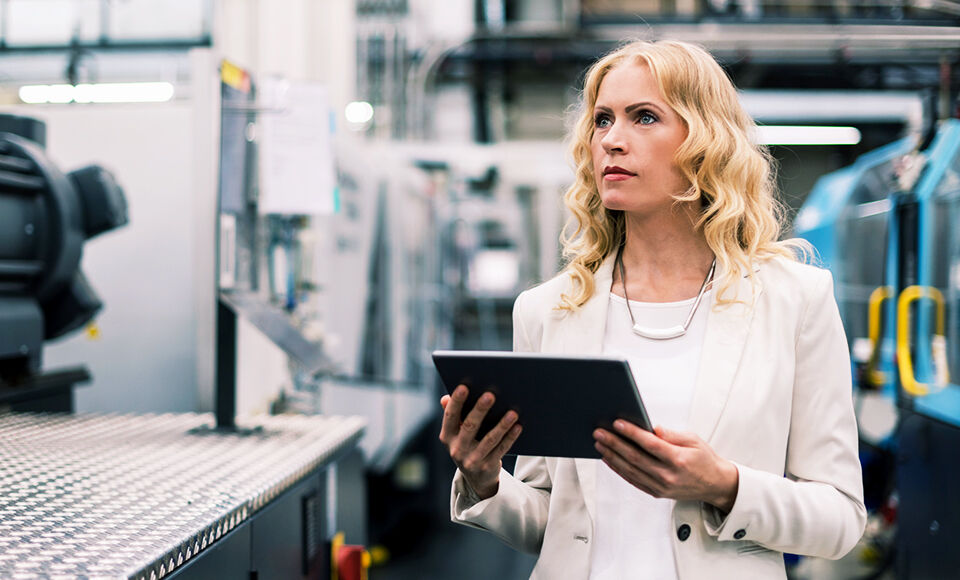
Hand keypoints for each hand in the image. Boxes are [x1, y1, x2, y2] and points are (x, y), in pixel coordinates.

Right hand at [439, 384, 522, 499]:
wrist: (476, 477)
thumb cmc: (467, 444)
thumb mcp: (456, 432)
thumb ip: (452, 414)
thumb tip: (446, 398)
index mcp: (447, 437)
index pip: (450, 416)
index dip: (456, 401)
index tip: (464, 386)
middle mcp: (457, 449)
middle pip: (469, 426)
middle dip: (480, 410)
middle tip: (490, 395)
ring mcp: (472, 460)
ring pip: (489, 440)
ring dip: (502, 425)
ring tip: (513, 412)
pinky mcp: (487, 467)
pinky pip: (501, 450)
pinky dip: (510, 438)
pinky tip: (518, 426)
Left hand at [593, 421, 738, 512]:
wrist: (715, 485)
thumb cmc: (704, 459)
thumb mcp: (693, 440)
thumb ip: (670, 435)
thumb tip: (650, 428)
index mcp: (679, 460)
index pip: (650, 444)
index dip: (632, 433)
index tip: (617, 423)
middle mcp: (668, 475)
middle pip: (635, 458)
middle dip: (614, 443)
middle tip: (599, 432)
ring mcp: (661, 486)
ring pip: (630, 470)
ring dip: (612, 456)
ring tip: (599, 443)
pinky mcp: (656, 492)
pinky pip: (633, 480)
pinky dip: (619, 469)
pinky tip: (609, 458)